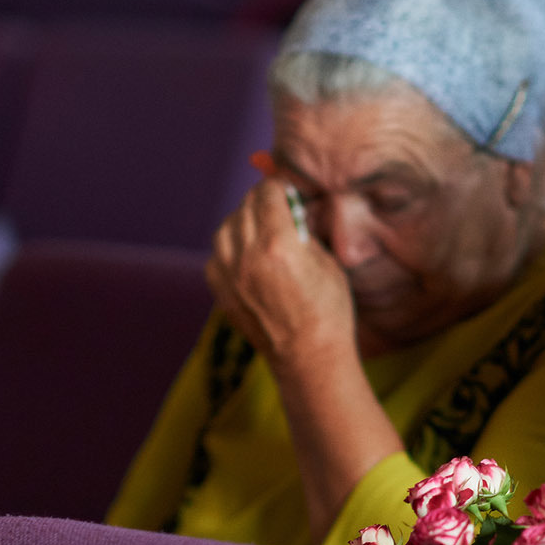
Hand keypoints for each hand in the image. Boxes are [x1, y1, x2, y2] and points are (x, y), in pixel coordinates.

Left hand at [206, 178, 355, 373]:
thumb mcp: (327, 263)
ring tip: (259, 229)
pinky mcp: (222, 292)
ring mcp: (229, 276)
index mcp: (278, 245)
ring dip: (241, 221)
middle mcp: (247, 256)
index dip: (279, 187)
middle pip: (244, 207)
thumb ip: (304, 232)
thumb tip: (291, 210)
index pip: (268, 195)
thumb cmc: (328, 311)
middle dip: (261, 201)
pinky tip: (246, 255)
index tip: (286, 188)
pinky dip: (229, 248)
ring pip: (225, 228)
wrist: (308, 357)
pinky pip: (216, 255)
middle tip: (276, 205)